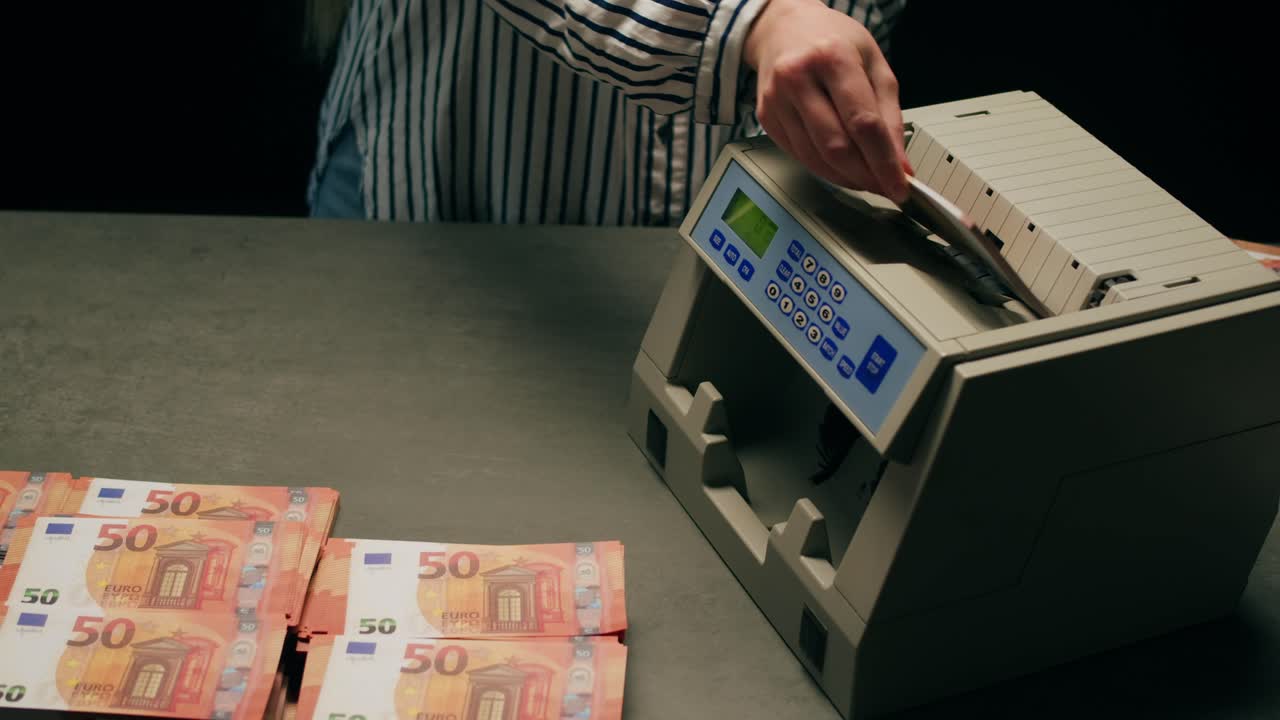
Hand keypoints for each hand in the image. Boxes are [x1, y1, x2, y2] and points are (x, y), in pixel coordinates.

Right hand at [744, 0, 910, 202]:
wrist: (783, 27)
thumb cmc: (831, 40)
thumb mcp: (874, 63)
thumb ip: (889, 114)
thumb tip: (898, 163)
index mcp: (832, 57)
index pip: (863, 123)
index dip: (884, 161)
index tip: (899, 185)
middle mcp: (798, 78)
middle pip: (836, 147)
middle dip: (865, 176)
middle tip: (884, 186)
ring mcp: (777, 100)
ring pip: (815, 159)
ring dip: (846, 178)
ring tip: (866, 178)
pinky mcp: (766, 117)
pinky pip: (800, 156)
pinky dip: (825, 169)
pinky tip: (841, 167)